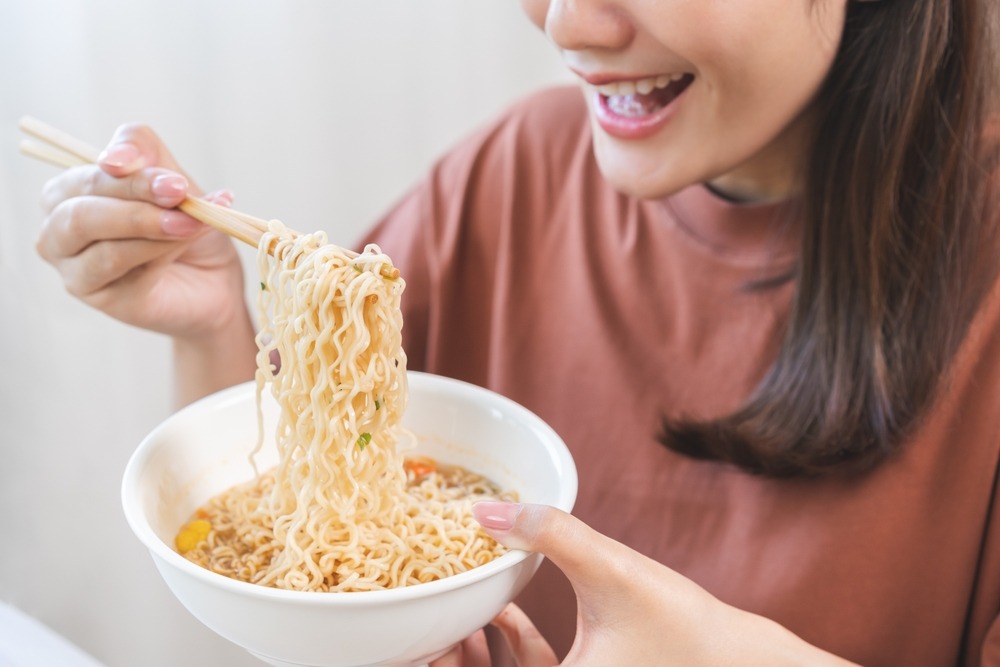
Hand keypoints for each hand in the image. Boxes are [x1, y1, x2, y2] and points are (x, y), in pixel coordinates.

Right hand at [36, 123, 246, 339]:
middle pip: (81, 212)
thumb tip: (115, 157)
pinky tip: (190, 241)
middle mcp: (58, 233)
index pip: (86, 177)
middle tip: (180, 194)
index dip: (128, 169)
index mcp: (65, 195)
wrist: (216, 279)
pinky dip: (164, 251)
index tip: (172, 177)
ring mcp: (75, 271)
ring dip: (154, 228)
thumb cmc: (185, 227)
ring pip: (105, 246)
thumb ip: (146, 156)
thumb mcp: (171, 181)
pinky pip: (131, 272)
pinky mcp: (103, 299)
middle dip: (135, 199)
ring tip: (193, 222)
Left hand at [432, 502, 858, 665]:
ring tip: (459, 611)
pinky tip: (502, 610)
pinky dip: (513, 648)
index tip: (412, 641)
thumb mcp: (612, 573)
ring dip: (478, 652)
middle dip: (451, 658)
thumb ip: (550, 535)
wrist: (746, 664)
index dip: (431, 665)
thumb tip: (484, 509)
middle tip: (425, 622)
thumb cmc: (686, 631)